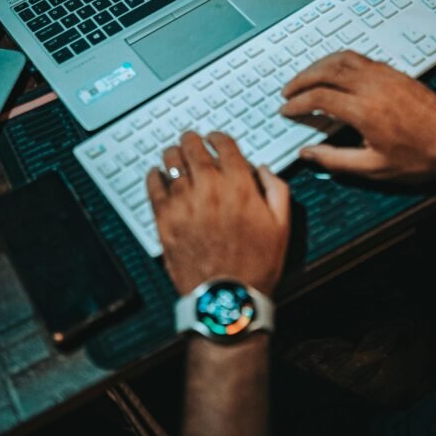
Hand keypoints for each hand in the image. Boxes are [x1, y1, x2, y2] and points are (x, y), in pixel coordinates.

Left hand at [147, 131, 289, 295]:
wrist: (226, 298)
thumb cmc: (256, 264)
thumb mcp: (281, 225)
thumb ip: (276, 189)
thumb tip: (262, 169)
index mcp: (239, 185)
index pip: (224, 144)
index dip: (218, 137)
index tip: (215, 138)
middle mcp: (210, 187)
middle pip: (193, 147)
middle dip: (193, 140)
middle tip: (191, 141)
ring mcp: (184, 201)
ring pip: (171, 161)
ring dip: (174, 154)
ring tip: (174, 155)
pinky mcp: (165, 218)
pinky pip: (154, 186)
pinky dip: (154, 176)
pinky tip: (156, 174)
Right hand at [280, 50, 435, 181]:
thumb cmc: (419, 157)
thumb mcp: (374, 167)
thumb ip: (335, 160)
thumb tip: (308, 154)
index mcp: (363, 110)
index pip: (319, 98)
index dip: (297, 103)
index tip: (286, 110)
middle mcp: (371, 86)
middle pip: (325, 71)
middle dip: (301, 79)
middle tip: (288, 91)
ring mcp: (383, 75)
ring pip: (341, 58)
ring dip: (318, 65)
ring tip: (305, 77)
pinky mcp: (393, 71)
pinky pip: (358, 57)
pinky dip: (338, 60)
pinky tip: (334, 71)